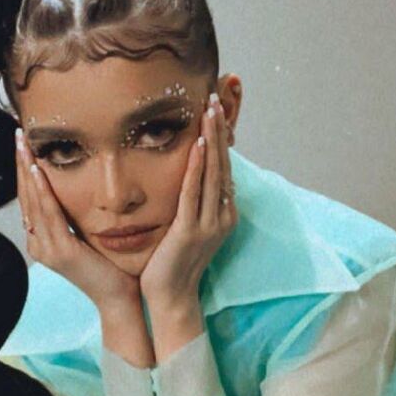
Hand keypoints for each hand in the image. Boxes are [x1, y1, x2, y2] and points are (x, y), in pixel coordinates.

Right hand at [15, 128, 140, 308]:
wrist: (119, 296)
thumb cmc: (109, 266)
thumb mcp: (85, 236)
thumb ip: (74, 217)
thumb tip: (73, 192)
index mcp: (42, 239)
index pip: (29, 197)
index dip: (24, 169)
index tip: (24, 143)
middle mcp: (38, 243)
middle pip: (25, 195)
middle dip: (21, 162)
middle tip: (18, 133)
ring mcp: (46, 248)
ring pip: (33, 200)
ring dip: (26, 169)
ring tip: (23, 142)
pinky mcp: (60, 251)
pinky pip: (49, 213)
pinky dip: (42, 190)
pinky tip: (36, 170)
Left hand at [139, 95, 237, 305]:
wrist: (172, 297)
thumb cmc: (175, 261)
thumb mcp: (188, 227)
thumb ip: (193, 202)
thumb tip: (191, 176)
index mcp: (223, 214)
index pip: (223, 168)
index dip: (221, 139)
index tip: (216, 111)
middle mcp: (222, 216)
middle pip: (222, 165)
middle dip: (219, 131)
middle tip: (216, 99)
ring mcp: (209, 224)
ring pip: (212, 174)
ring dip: (212, 140)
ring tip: (210, 111)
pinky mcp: (190, 231)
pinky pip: (194, 193)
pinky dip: (197, 168)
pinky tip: (198, 145)